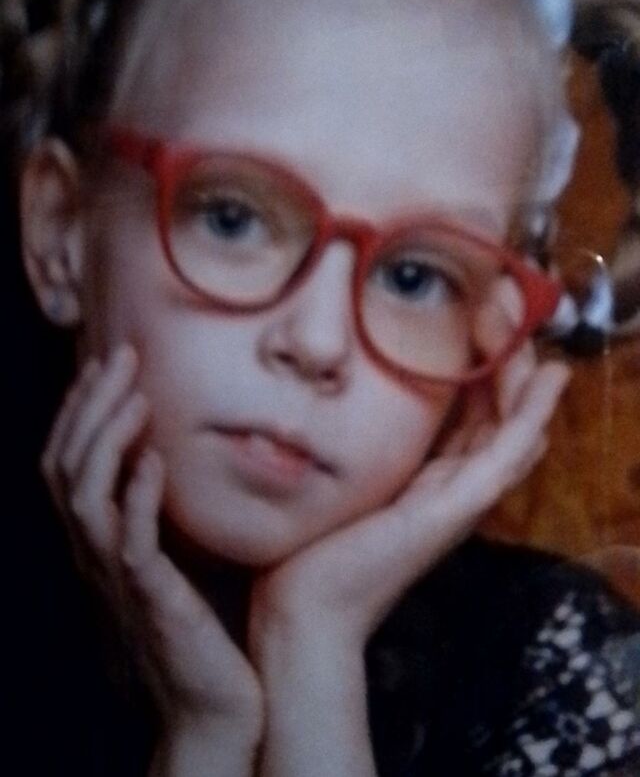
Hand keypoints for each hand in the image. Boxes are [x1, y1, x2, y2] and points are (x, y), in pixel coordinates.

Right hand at [40, 343, 262, 738]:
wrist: (211, 704)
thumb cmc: (201, 626)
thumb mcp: (175, 556)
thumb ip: (164, 511)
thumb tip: (174, 455)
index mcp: (101, 542)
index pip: (68, 464)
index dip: (80, 412)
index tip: (107, 365)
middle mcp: (96, 556)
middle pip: (65, 467)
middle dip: (89, 405)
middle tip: (120, 355)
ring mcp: (117, 579)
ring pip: (84, 496)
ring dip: (106, 438)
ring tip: (136, 393)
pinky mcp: (150, 601)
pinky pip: (130, 543)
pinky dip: (137, 497)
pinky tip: (155, 460)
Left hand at [249, 345, 569, 653]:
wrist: (306, 606)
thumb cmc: (315, 544)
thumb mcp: (343, 480)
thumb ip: (357, 445)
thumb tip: (342, 395)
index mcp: (430, 478)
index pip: (474, 414)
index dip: (485, 368)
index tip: (479, 316)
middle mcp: (454, 486)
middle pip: (500, 417)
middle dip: (508, 361)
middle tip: (505, 304)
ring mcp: (461, 500)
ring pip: (514, 429)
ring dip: (525, 377)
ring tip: (525, 325)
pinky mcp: (456, 510)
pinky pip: (506, 455)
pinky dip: (531, 415)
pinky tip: (547, 378)